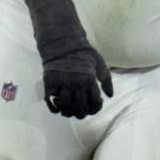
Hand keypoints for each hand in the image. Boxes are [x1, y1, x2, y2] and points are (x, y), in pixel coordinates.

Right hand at [25, 0, 112, 118]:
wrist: (63, 44)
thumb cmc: (85, 55)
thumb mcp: (101, 65)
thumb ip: (107, 81)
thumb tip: (110, 96)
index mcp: (90, 80)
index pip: (95, 103)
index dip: (96, 109)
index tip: (95, 105)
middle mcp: (76, 84)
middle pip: (80, 108)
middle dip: (82, 114)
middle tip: (82, 113)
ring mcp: (62, 84)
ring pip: (66, 108)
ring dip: (69, 113)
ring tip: (70, 112)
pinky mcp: (49, 83)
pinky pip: (51, 102)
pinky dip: (55, 109)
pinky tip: (59, 108)